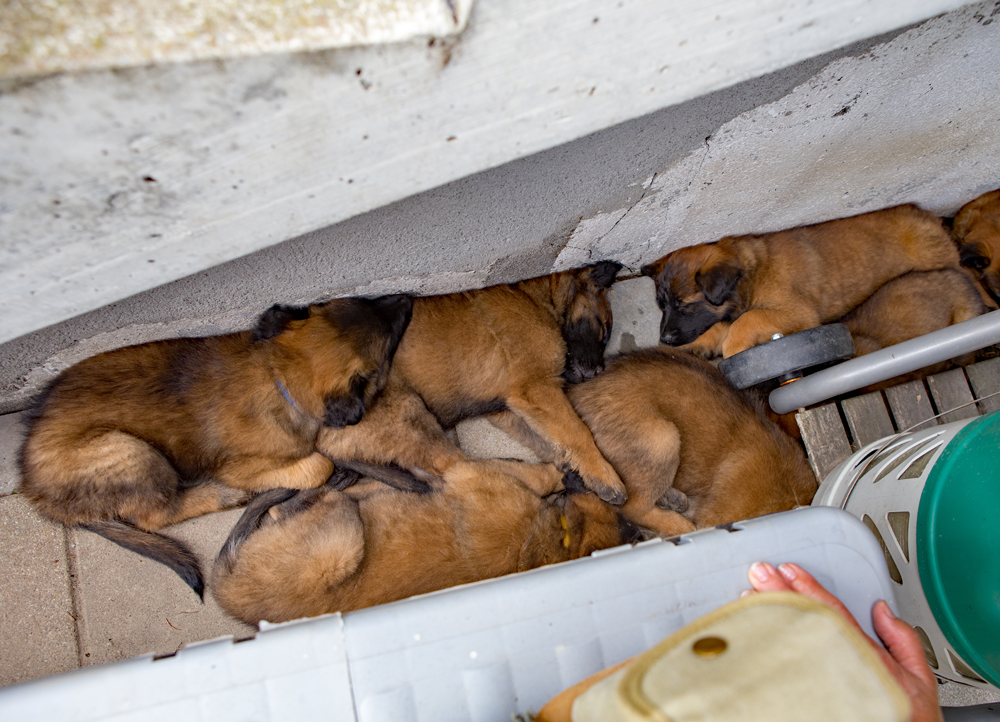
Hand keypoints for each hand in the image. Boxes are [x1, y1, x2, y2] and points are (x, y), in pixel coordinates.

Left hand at [745, 562, 942, 721]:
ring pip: (791, 643)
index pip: (832, 612)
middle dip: (781, 594)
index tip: (789, 572)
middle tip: (760, 575)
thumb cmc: (907, 721)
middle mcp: (840, 665)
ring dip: (770, 617)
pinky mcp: (812, 699)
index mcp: (865, 655)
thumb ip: (902, 640)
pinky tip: (755, 636)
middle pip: (805, 622)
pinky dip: (769, 649)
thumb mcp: (920, 680)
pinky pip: (786, 671)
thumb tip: (881, 610)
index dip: (809, 588)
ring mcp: (823, 682)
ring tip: (751, 598)